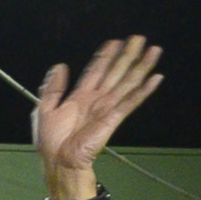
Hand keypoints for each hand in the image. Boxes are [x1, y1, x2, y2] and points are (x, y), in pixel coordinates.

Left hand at [25, 34, 165, 197]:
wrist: (58, 161)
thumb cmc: (51, 140)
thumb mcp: (44, 108)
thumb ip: (53, 87)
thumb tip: (60, 66)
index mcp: (81, 96)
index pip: (96, 70)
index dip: (105, 56)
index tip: (114, 42)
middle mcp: (97, 99)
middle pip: (116, 72)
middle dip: (128, 55)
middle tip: (140, 38)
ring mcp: (107, 107)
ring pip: (128, 82)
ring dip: (141, 66)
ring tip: (153, 50)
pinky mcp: (113, 118)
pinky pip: (131, 101)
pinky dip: (144, 90)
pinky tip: (156, 78)